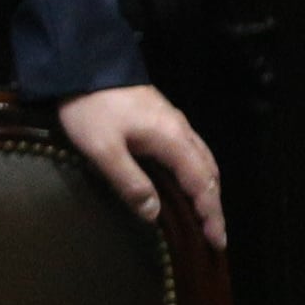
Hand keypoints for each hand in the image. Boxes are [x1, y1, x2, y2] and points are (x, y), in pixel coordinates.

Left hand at [57, 84, 225, 247]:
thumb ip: (130, 182)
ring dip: (210, 189)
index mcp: (172, 142)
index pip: (201, 185)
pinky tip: (188, 179)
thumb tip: (153, 215)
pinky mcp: (165, 118)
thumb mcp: (103, 149)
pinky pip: (194, 151)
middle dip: (215, 206)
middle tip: (215, 234)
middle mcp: (182, 132)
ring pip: (205, 160)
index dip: (211, 214)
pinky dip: (200, 172)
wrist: (86, 64)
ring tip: (206, 212)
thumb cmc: (92, 109)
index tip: (218, 241)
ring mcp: (176, 123)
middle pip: (210, 173)